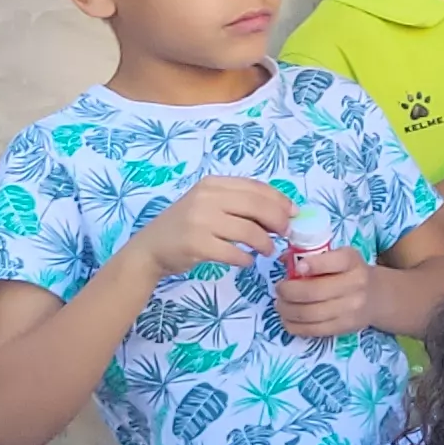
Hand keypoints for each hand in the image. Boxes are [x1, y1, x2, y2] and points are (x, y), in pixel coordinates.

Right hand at [125, 175, 290, 283]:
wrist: (150, 249)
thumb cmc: (186, 226)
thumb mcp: (209, 204)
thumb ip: (239, 203)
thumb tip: (283, 212)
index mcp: (213, 184)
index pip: (256, 188)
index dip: (280, 200)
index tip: (294, 213)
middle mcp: (206, 198)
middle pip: (257, 206)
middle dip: (279, 221)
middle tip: (285, 234)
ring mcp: (200, 221)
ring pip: (249, 231)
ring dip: (265, 243)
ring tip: (267, 250)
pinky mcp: (196, 245)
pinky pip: (234, 253)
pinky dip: (246, 259)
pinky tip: (246, 260)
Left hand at [274, 239, 381, 337]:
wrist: (376, 296)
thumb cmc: (348, 273)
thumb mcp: (338, 257)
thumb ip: (312, 256)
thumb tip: (283, 259)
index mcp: (351, 261)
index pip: (333, 261)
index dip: (312, 265)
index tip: (297, 268)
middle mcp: (355, 284)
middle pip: (314, 291)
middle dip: (288, 292)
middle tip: (279, 290)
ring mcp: (351, 308)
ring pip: (310, 313)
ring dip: (287, 310)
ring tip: (281, 305)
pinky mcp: (344, 327)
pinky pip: (313, 330)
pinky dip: (294, 325)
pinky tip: (288, 319)